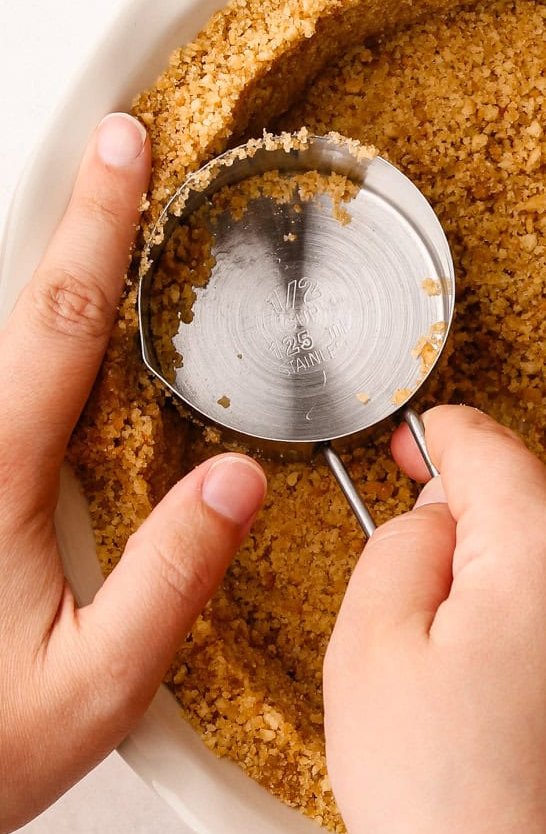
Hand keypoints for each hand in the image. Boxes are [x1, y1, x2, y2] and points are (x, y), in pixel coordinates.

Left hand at [0, 113, 266, 833]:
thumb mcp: (95, 687)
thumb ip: (171, 577)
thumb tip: (235, 477)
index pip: (56, 322)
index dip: (97, 226)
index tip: (125, 146)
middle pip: (15, 310)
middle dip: (71, 223)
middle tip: (115, 147)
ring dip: (43, 279)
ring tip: (97, 226)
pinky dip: (24, 342)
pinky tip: (56, 346)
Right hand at [324, 408, 545, 833]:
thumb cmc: (449, 811)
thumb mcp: (371, 651)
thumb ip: (402, 544)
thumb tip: (439, 518)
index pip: (488, 447)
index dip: (435, 436)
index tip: (408, 438)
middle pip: (522, 515)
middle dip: (460, 546)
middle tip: (402, 639)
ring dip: (496, 605)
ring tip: (452, 711)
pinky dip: (532, 653)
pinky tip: (498, 734)